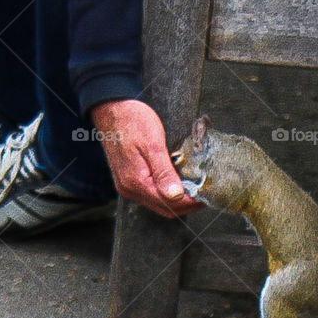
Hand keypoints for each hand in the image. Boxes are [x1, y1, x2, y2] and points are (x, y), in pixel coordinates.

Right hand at [90, 99, 203, 217]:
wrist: (111, 109)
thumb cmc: (132, 121)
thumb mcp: (153, 144)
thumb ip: (164, 172)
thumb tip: (176, 196)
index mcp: (135, 182)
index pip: (169, 204)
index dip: (190, 202)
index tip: (207, 194)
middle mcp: (129, 189)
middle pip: (164, 209)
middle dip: (186, 204)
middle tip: (205, 192)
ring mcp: (127, 186)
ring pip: (157, 203)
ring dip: (177, 199)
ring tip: (194, 186)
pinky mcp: (128, 180)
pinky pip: (150, 194)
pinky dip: (166, 193)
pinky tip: (177, 181)